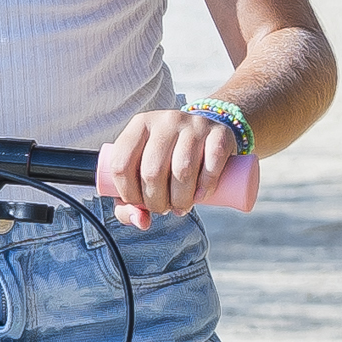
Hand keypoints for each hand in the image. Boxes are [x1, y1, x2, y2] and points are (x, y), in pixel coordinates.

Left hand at [98, 95, 249, 214]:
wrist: (207, 134)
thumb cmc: (169, 158)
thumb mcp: (143, 173)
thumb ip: (131, 203)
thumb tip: (141, 222)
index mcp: (139, 125)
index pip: (121, 165)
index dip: (127, 193)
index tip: (139, 203)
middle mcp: (165, 120)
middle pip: (152, 172)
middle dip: (156, 201)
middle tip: (163, 209)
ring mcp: (193, 124)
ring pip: (182, 171)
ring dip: (180, 199)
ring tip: (180, 206)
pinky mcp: (220, 133)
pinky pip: (211, 165)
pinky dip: (205, 188)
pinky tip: (200, 196)